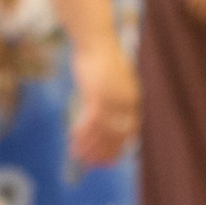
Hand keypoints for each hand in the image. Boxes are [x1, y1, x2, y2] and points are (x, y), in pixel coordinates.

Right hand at [69, 38, 138, 166]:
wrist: (95, 40)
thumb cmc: (100, 58)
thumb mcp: (111, 82)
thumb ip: (110, 100)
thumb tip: (102, 113)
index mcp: (133, 99)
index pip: (129, 132)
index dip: (118, 149)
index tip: (107, 161)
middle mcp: (127, 102)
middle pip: (116, 136)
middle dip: (102, 152)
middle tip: (90, 164)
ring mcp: (114, 100)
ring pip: (102, 132)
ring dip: (89, 146)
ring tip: (77, 155)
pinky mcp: (98, 95)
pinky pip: (91, 122)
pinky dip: (82, 133)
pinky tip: (72, 139)